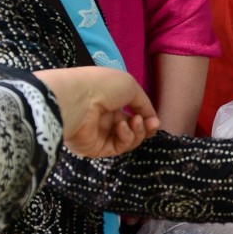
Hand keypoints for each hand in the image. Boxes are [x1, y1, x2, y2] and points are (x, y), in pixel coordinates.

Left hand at [36, 67, 158, 157]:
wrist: (78, 98)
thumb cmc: (102, 85)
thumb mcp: (130, 86)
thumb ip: (145, 104)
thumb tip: (153, 120)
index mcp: (109, 100)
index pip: (132, 113)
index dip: (146, 117)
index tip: (154, 120)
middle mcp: (105, 117)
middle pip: (132, 129)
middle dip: (144, 127)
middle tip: (150, 124)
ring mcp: (100, 134)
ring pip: (128, 140)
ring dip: (136, 131)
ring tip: (135, 121)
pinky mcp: (96, 148)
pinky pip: (118, 147)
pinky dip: (125, 138)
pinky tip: (121, 126)